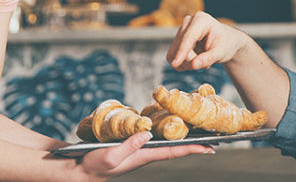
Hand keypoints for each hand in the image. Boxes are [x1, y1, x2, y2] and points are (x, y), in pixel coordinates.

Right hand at [76, 131, 211, 180]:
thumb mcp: (110, 155)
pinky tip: (172, 127)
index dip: (192, 149)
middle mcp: (146, 153)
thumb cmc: (94, 163)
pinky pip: (156, 138)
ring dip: (183, 137)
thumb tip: (148, 134)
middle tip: (214, 137)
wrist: (81, 168)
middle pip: (176, 147)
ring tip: (199, 130)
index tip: (210, 147)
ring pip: (167, 142)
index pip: (173, 152)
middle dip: (194, 142)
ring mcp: (140, 150)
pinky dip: (167, 133)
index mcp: (144, 156)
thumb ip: (129, 145)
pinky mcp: (133, 145)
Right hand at [166, 11, 249, 70]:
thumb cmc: (225, 44)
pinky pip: (173, 55)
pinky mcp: (177, 38)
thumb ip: (208, 58)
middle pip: (180, 46)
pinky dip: (183, 62)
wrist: (226, 41)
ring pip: (174, 52)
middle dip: (191, 60)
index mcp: (201, 20)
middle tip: (207, 65)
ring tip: (203, 59)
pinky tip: (196, 59)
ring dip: (188, 62)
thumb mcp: (221, 53)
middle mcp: (188, 21)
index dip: (181, 51)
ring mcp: (181, 29)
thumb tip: (193, 65)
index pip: (188, 37)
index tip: (175, 64)